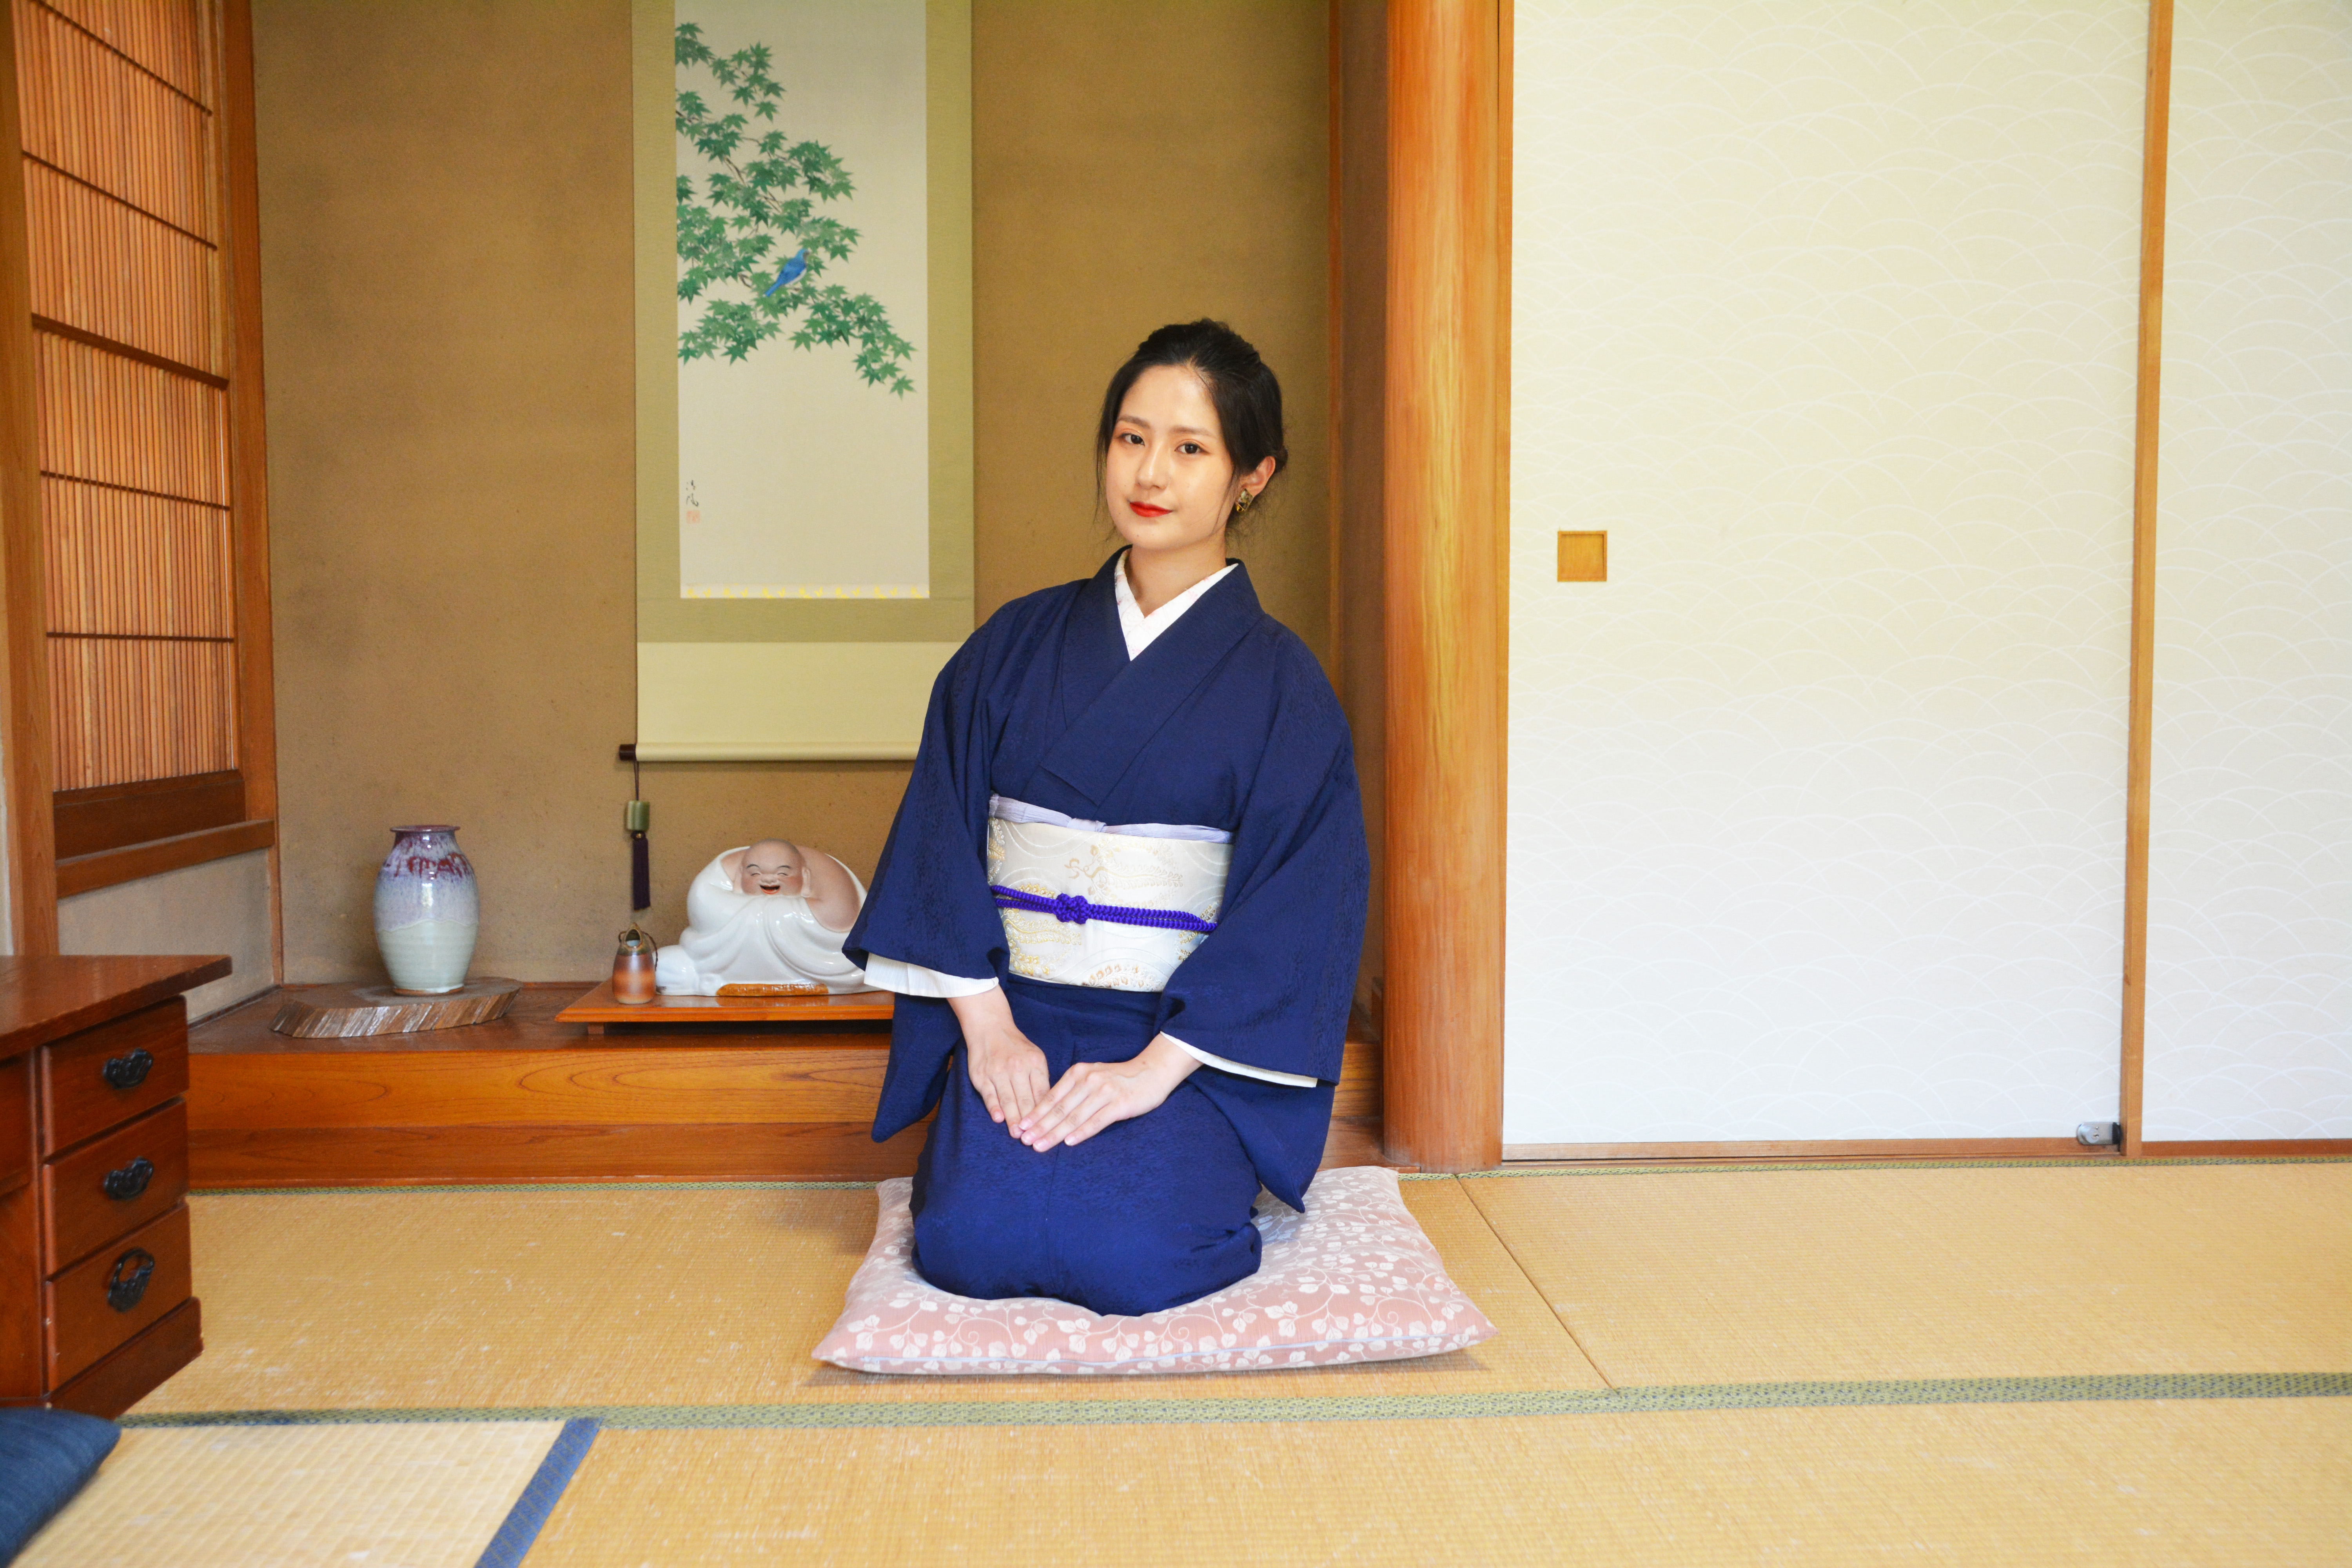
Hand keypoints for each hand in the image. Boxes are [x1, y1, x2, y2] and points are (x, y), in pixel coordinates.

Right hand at [948, 987, 1049, 1129]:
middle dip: (1030, 1121)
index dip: (1046, 1113)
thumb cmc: (1016, 1047)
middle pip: (1026, 1099)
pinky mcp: (982, 1076)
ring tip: (1018, 1135)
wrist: (990, 1028)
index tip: (1049, 1129)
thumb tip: (1049, 1107)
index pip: (1043, 1093)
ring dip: (1014, 1119)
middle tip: (1034, 1139)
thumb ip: (1041, 1080)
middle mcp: (1018, 1067)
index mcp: (1035, 1064)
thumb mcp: (1035, 1057)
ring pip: (1008, 1099)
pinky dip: (994, 1107)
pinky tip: (999, 1118)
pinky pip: (989, 1094)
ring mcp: (999, 1071)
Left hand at [1015, 1034, 1198, 1151]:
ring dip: (1055, 1133)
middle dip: (1039, 1126)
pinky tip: (1069, 1142)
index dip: (1035, 1114)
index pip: (1051, 1097)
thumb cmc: (1118, 1079)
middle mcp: (1088, 1080)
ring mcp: (1104, 1092)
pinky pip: (1096, 1121)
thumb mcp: (1092, 1077)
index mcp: (1078, 1073)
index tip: (1021, 1127)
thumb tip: (1049, 1111)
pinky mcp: (1119, 1104)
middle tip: (1024, 1141)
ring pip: (1074, 1116)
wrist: (1151, 1072)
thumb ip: (1073, 1091)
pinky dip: (1081, 1132)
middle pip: (1059, 1108)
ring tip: (1040, 1146)